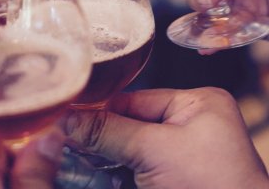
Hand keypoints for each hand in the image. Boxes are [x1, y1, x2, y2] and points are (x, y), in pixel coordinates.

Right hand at [63, 88, 268, 188]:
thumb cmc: (211, 187)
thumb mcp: (153, 151)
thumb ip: (108, 131)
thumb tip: (68, 118)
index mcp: (197, 103)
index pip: (135, 100)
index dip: (102, 111)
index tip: (70, 119)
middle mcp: (192, 123)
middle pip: (131, 124)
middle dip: (103, 138)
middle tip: (69, 143)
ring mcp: (184, 153)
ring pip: (131, 149)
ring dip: (108, 158)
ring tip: (79, 160)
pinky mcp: (176, 177)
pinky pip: (139, 167)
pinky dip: (119, 173)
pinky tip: (99, 175)